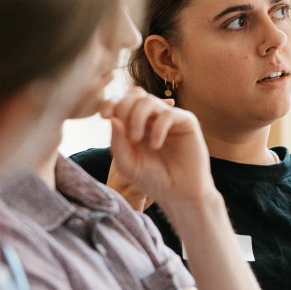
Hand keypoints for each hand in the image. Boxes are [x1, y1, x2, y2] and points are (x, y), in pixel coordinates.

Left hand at [100, 87, 213, 207]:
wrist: (180, 195)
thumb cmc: (154, 180)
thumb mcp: (128, 164)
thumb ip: (118, 143)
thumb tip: (112, 118)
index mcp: (134, 125)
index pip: (120, 102)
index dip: (110, 103)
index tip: (104, 115)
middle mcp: (151, 118)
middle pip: (134, 95)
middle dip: (123, 107)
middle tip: (124, 130)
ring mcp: (168, 118)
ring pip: (148, 100)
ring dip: (137, 117)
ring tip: (136, 139)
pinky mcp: (185, 121)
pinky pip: (167, 114)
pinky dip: (157, 128)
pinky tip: (155, 145)